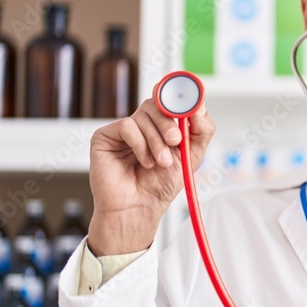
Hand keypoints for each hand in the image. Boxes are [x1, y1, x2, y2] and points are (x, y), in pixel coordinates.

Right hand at [87, 91, 215, 255]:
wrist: (139, 207)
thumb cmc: (162, 185)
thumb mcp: (191, 156)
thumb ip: (201, 131)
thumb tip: (199, 106)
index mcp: (162, 126)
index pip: (171, 101)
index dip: (181, 98)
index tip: (192, 103)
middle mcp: (142, 124)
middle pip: (157, 104)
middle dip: (170, 124)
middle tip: (175, 142)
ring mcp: (123, 129)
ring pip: (144, 114)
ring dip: (156, 141)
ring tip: (160, 163)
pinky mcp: (105, 136)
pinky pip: (127, 125)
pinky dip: (140, 144)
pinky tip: (143, 162)